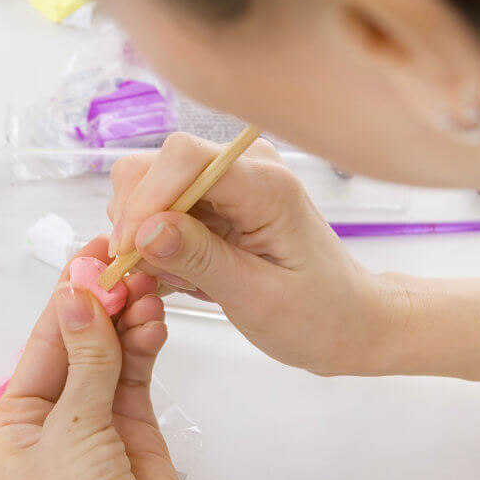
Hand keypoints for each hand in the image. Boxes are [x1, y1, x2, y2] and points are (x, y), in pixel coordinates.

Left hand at [0, 238, 194, 479]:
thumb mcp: (73, 429)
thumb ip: (86, 358)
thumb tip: (78, 293)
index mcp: (16, 417)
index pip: (44, 341)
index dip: (69, 296)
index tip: (93, 254)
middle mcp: (54, 418)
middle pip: (79, 343)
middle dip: (101, 303)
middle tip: (127, 259)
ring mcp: (98, 425)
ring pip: (112, 356)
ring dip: (128, 320)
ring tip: (147, 285)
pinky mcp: (137, 435)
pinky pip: (137, 379)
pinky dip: (146, 347)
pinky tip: (154, 320)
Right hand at [107, 132, 405, 375]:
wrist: (350, 321)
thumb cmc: (318, 315)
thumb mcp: (257, 298)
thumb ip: (200, 260)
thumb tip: (143, 231)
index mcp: (266, 184)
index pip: (183, 158)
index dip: (145, 199)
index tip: (129, 251)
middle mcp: (243, 169)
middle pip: (155, 165)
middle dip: (135, 218)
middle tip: (141, 273)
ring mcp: (226, 183)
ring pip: (147, 185)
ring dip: (141, 234)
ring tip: (173, 279)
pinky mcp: (214, 202)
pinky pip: (159, 208)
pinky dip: (152, 243)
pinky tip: (177, 275)